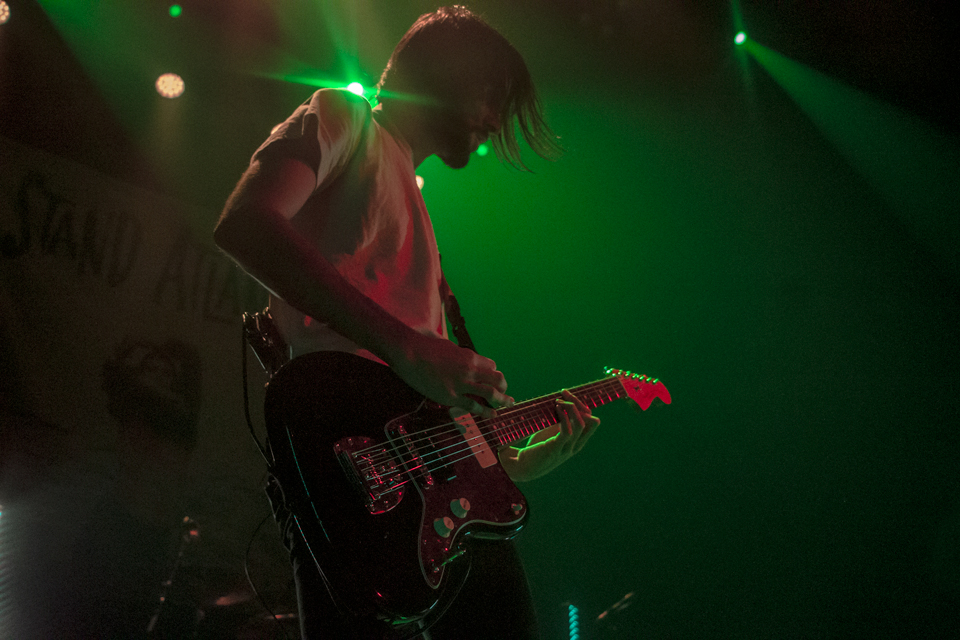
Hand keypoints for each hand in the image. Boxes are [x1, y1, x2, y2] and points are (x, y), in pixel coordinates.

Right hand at [390, 334, 513, 418]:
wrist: (409, 352)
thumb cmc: (424, 346)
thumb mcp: (446, 344)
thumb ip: (454, 352)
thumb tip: (453, 349)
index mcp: (469, 356)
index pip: (491, 366)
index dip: (494, 374)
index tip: (493, 380)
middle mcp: (469, 369)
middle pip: (496, 379)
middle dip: (503, 387)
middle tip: (506, 394)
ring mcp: (461, 383)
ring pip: (490, 393)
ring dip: (501, 400)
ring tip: (507, 405)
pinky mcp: (451, 396)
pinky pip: (473, 406)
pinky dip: (485, 412)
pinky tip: (492, 415)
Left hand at [500, 389, 600, 481]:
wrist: (523, 466)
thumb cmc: (536, 448)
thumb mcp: (551, 433)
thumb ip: (559, 422)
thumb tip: (561, 401)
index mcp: (577, 441)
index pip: (591, 420)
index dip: (581, 404)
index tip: (566, 393)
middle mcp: (576, 445)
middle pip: (591, 420)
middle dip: (579, 403)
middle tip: (564, 393)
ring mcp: (567, 448)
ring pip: (582, 423)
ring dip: (572, 407)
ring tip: (558, 401)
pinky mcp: (555, 448)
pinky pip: (568, 430)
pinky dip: (564, 416)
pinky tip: (556, 408)